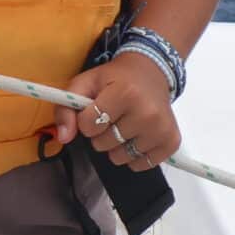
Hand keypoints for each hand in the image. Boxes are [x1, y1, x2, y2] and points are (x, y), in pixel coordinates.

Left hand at [52, 51, 177, 170]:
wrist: (152, 70)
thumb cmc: (116, 78)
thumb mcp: (86, 82)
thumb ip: (66, 107)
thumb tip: (63, 138)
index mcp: (125, 93)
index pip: (88, 125)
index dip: (86, 119)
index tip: (95, 108)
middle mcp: (146, 112)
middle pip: (103, 143)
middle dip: (100, 133)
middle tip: (111, 115)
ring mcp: (161, 129)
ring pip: (121, 157)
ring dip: (116, 146)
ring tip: (124, 125)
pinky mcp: (171, 142)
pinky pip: (142, 164)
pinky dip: (134, 156)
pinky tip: (137, 136)